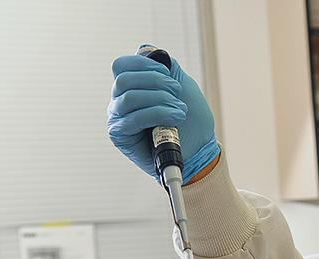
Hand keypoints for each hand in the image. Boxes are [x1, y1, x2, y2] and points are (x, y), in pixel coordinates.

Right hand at [108, 46, 219, 180]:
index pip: (121, 65)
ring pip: (129, 98)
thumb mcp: (184, 86)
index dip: (144, 65)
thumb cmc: (192, 120)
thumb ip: (167, 66)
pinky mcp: (120, 136)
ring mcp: (118, 118)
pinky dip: (157, 115)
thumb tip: (146, 49)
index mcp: (132, 86)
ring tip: (180, 111)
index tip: (167, 74)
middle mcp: (120, 100)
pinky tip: (174, 120)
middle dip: (156, 82)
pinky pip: (133, 118)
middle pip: (124, 79)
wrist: (200, 149)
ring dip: (160, 100)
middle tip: (177, 94)